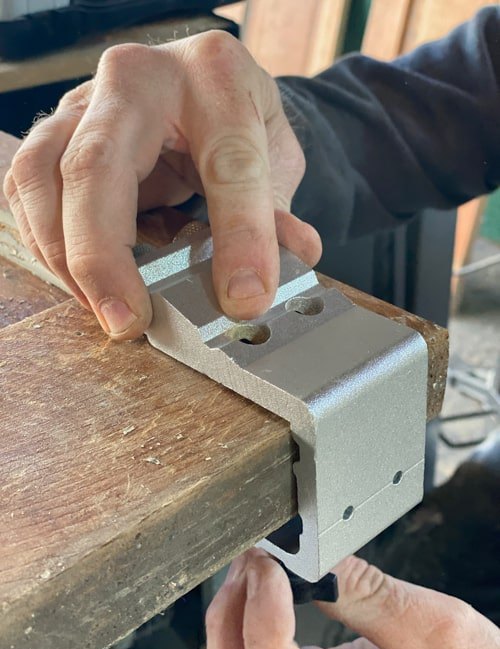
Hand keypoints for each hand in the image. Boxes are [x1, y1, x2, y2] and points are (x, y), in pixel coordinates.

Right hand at [3, 31, 320, 339]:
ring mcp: (86, 101)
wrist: (205, 88)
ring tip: (103, 306)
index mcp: (213, 77)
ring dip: (64, 256)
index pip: (227, 162)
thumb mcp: (277, 157)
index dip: (239, 235)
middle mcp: (137, 78)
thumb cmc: (240, 118)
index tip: (245, 299)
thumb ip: (278, 210)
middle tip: (129, 321)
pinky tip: (80, 276)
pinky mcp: (58, 132)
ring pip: (41, 176)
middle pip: (95, 166)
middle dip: (103, 257)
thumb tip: (294, 258)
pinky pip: (27, 188)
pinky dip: (47, 241)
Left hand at [206, 549, 499, 648]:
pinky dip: (256, 614)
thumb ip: (373, 595)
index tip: (269, 564)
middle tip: (252, 559)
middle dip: (232, 609)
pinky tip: (268, 582)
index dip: (261, 613)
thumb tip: (317, 554)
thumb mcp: (437, 633)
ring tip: (254, 564)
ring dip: (236, 611)